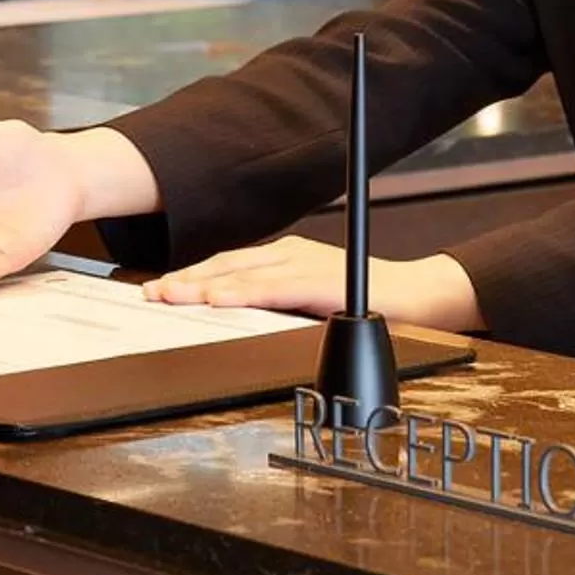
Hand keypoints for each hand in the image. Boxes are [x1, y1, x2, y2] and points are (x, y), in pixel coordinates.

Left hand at [145, 241, 484, 331]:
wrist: (422, 296)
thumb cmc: (369, 300)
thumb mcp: (313, 301)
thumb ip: (281, 304)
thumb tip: (241, 320)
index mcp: (286, 258)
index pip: (229, 265)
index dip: (193, 276)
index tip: (161, 288)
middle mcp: (291, 254)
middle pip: (226, 266)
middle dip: (186, 280)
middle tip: (152, 293)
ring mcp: (305, 264)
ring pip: (242, 274)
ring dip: (202, 286)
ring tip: (171, 295)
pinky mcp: (321, 281)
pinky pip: (273, 288)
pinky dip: (241, 292)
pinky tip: (218, 299)